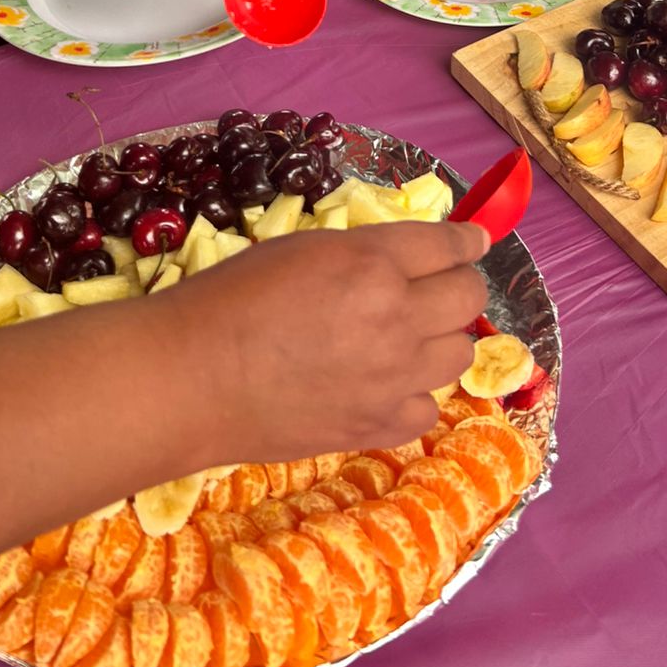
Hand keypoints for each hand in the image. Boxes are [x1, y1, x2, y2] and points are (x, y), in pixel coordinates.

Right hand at [196, 221, 488, 458]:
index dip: (466, 240)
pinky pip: (428, 407)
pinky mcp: (378, 426)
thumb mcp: (304, 249)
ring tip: (405, 338)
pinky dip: (413, 394)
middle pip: (468, 296)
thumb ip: (365, 251)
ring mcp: (392, 377)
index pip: (449, 245)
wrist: (193, 378)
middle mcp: (396, 317)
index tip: (473, 241)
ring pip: (459, 353)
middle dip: (459, 285)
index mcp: (374, 263)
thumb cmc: (233, 298)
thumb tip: (409, 258)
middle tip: (438, 287)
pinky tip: (384, 385)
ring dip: (440, 339)